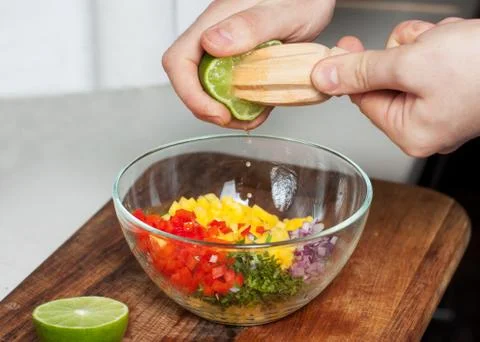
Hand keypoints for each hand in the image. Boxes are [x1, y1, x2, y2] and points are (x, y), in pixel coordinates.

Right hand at [162, 0, 334, 129]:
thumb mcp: (283, 12)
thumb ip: (250, 25)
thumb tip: (212, 43)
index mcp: (216, 22)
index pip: (179, 61)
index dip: (191, 94)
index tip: (218, 112)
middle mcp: (216, 37)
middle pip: (190, 80)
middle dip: (207, 108)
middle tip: (233, 119)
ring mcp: (227, 52)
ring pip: (209, 88)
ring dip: (225, 110)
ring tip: (251, 118)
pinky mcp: (241, 63)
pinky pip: (231, 89)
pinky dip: (242, 106)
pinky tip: (259, 109)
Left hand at [311, 18, 479, 156]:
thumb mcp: (410, 64)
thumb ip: (362, 71)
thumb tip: (324, 78)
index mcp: (412, 133)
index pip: (364, 100)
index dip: (351, 72)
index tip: (343, 48)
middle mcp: (428, 126)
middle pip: (386, 81)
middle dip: (399, 53)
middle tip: (418, 43)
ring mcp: (445, 105)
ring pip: (408, 65)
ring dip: (421, 44)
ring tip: (445, 40)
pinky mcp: (458, 85)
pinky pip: (431, 59)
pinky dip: (439, 41)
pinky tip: (456, 39)